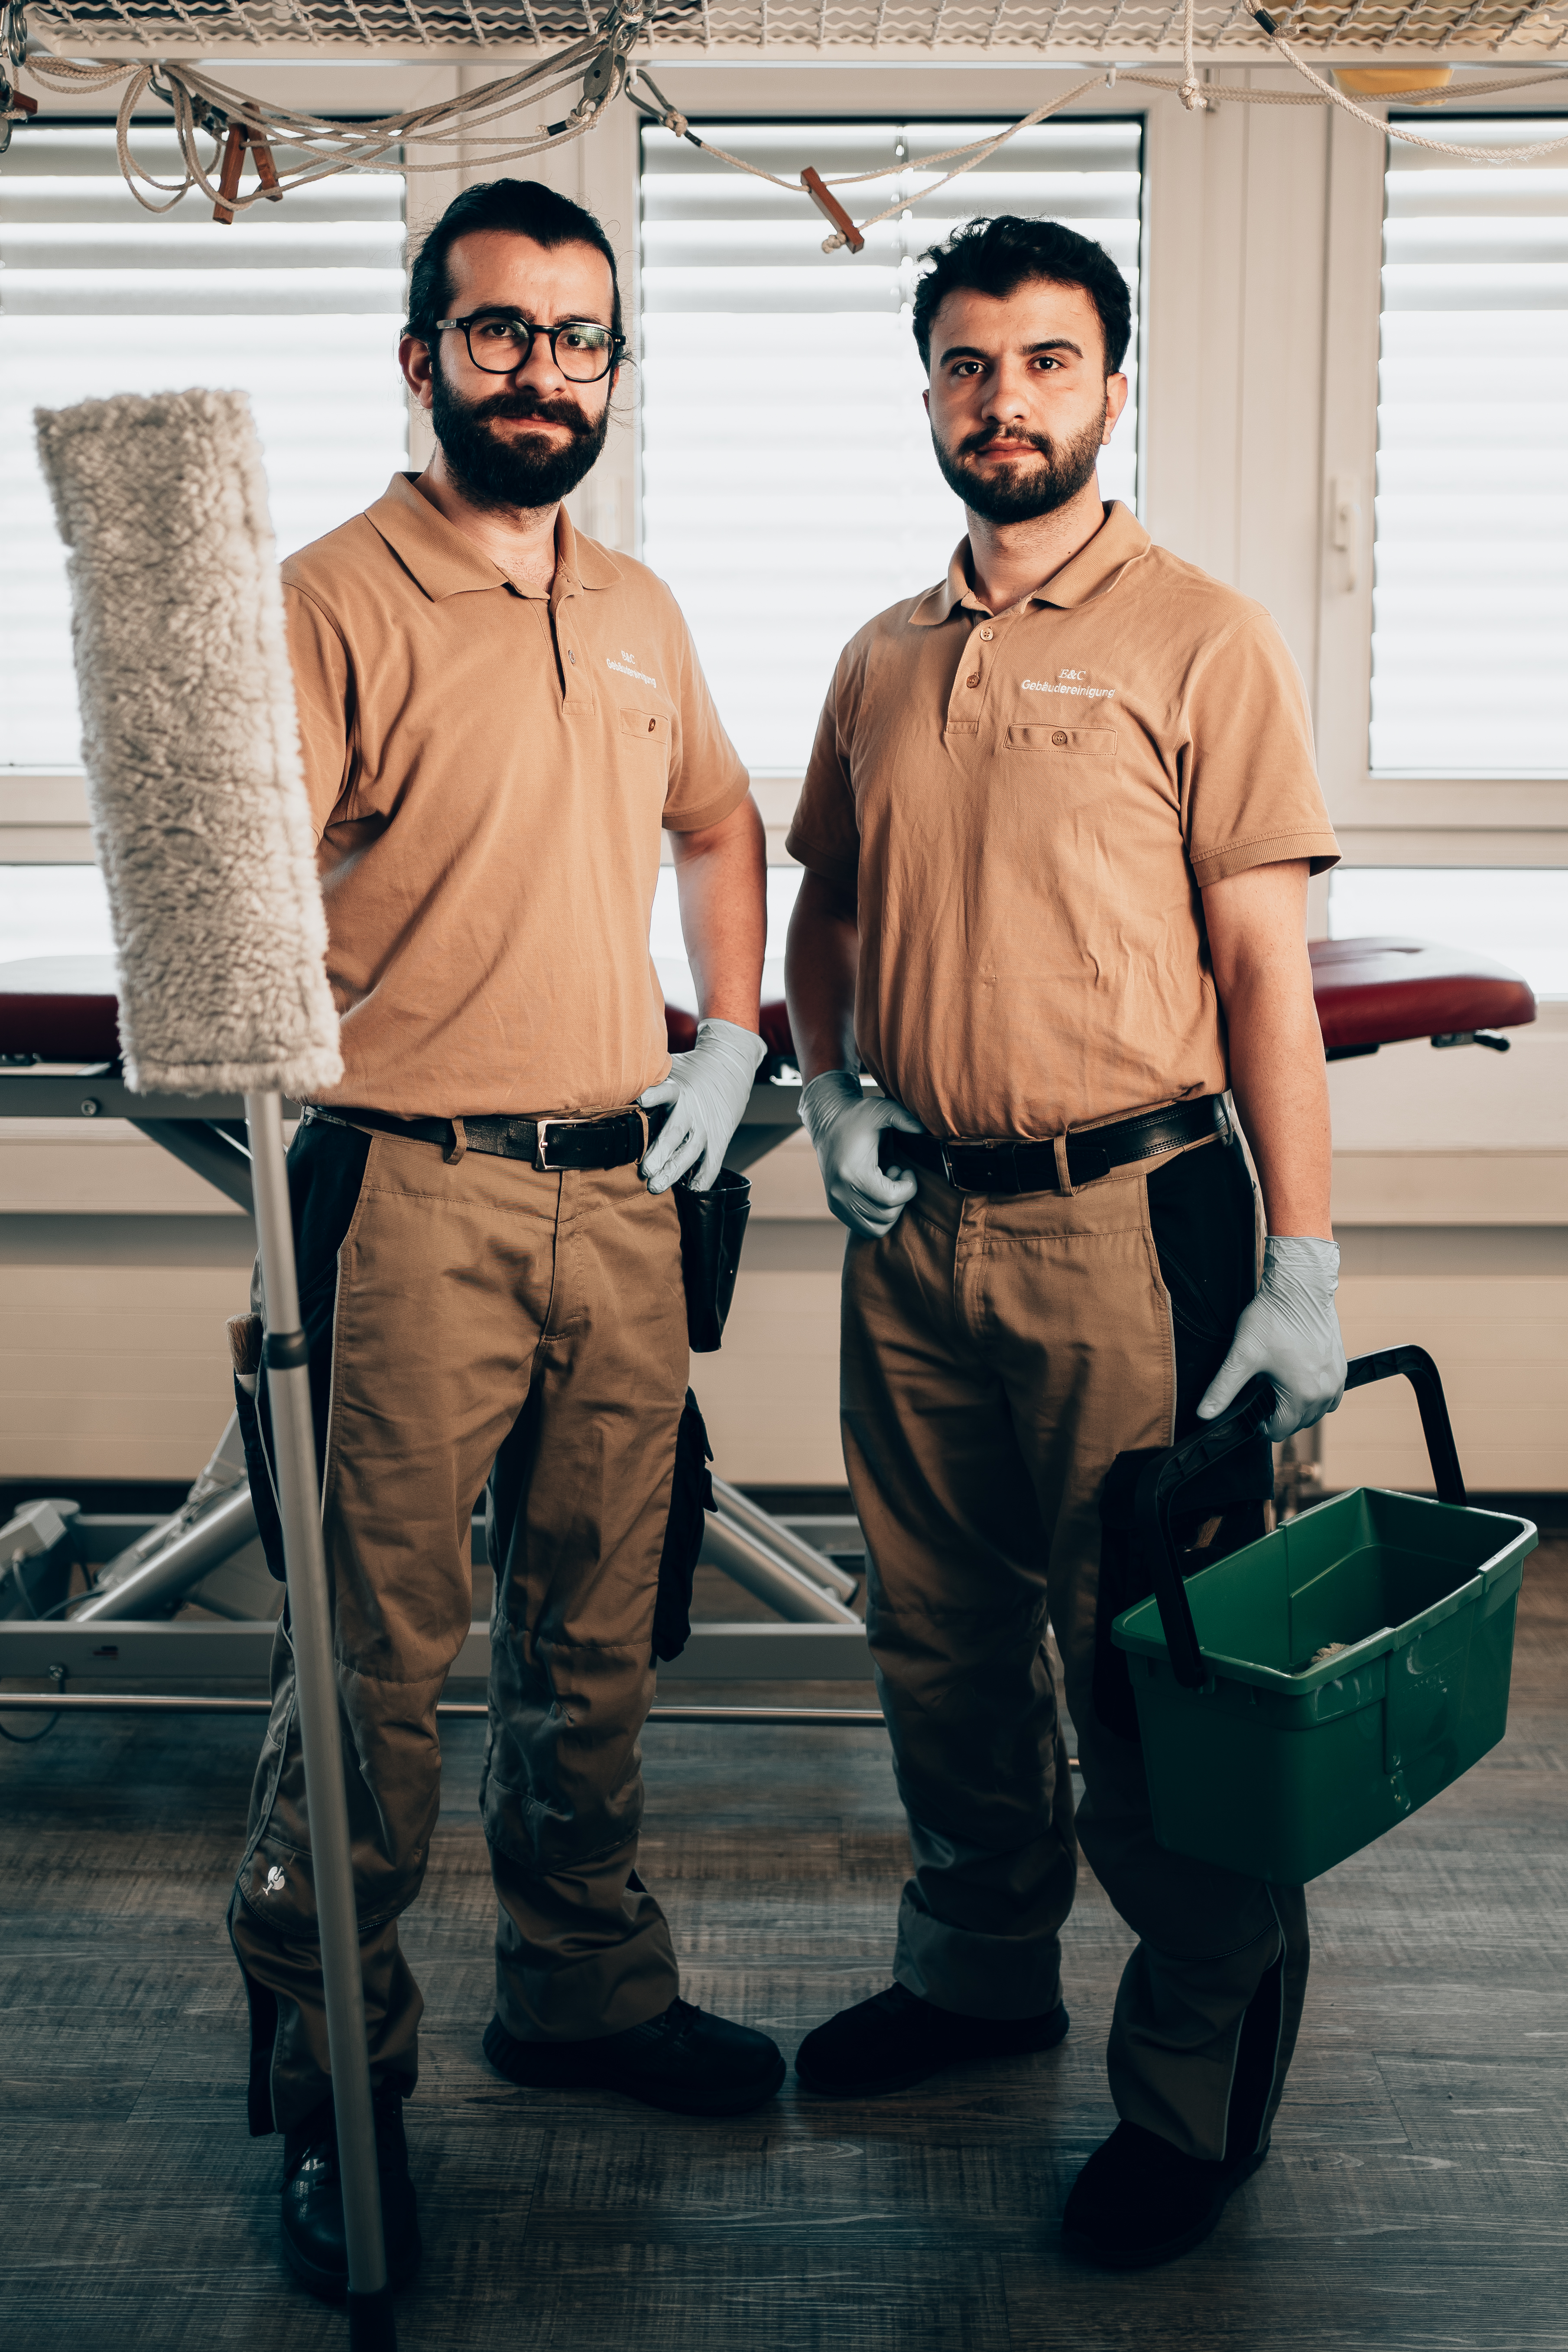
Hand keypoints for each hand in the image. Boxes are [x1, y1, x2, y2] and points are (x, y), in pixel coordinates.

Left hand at [640, 1017, 765, 1192]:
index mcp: (677, 1089)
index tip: (641, 1100)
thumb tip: (612, 1083)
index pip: (665, 1091)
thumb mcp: (670, 1068)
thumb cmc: (691, 1072)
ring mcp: (707, 1126)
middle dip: (660, 1152)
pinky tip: (691, 1191)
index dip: (654, 1096)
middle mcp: (692, 1109)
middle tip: (646, 1170)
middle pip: (675, 1132)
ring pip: (691, 1152)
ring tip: (656, 1186)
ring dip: (673, 1171)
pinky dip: (702, 1178)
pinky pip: (712, 1163)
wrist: (730, 1066)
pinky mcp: (720, 1138)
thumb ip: (648, 1081)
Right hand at [800, 1069, 924, 1239]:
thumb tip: (926, 1131)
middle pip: (886, 1215)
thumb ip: (905, 1119)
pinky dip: (878, 1216)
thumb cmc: (856, 1117)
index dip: (909, 1188)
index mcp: (852, 1172)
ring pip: (876, 1228)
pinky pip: (864, 1228)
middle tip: (897, 1174)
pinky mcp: (836, 1207)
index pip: (890, 1199)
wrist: (827, 1123)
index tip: (908, 1171)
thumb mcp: (881, 1110)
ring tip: (887, 1184)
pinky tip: (877, 1192)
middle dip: (900, 1197)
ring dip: (889, 1209)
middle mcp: (841, 1192)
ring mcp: (836, 1203)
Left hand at [1197, 1236, 1346, 1443]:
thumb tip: (1204, 1414)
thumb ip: (1223, 1389)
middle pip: (1299, 1423)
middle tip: (1262, 1392)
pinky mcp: (1341, 1365)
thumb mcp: (1242, 1356)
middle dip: (1279, 1414)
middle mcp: (1326, 1392)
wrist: (1300, 1287)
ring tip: (1278, 1386)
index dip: (1261, 1424)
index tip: (1252, 1408)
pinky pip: (1330, 1394)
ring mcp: (1337, 1379)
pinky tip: (1297, 1377)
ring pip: (1316, 1410)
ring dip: (1298, 1406)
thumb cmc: (1273, 1318)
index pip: (1280, 1430)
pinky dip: (1315, 1393)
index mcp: (1303, 1395)